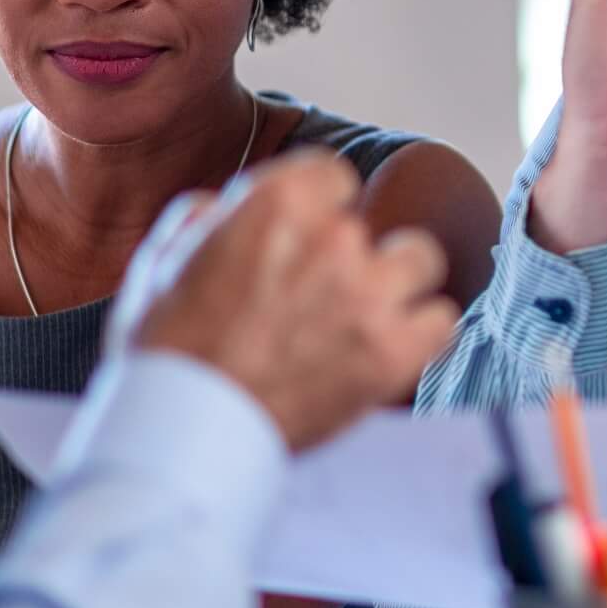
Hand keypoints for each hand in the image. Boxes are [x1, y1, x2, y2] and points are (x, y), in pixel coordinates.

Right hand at [113, 150, 462, 451]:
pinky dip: (421, 333)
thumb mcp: (165, 258)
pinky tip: (391, 347)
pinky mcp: (394, 353)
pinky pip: (442, 320)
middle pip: (375, 225)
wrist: (184, 430)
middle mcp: (334, 239)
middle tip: (325, 293)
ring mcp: (371, 295)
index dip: (320, 211)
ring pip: (422, 261)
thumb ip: (209, 216)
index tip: (307, 238)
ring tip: (366, 316)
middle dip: (352, 256)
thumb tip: (229, 205)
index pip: (335, 178)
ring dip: (398, 284)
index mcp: (280, 203)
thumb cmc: (167, 348)